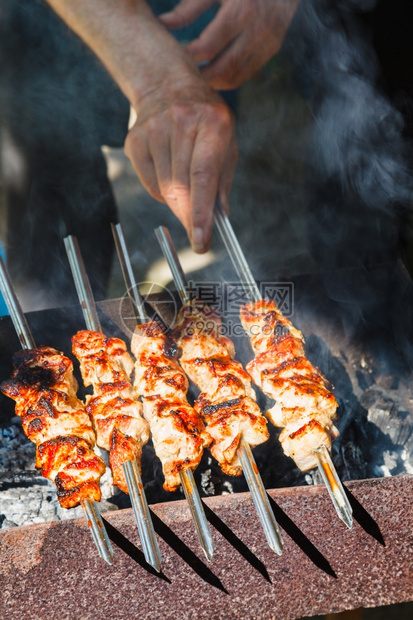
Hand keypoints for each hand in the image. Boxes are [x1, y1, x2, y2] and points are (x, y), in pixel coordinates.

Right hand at [125, 79, 237, 251]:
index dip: (200, 213)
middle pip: (180, 187)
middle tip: (198, 233)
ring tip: (187, 194)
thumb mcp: (226, 141)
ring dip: (178, 203)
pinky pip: (149, 184)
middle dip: (190, 216)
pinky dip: (162, 193)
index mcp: (212, 123)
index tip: (201, 240)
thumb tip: (218, 217)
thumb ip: (223, 179)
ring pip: (164, 188)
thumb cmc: (205, 119)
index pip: (203, 177)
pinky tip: (170, 179)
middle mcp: (181, 123)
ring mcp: (153, 130)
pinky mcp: (135, 140)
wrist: (167, 85)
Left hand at [159, 0, 299, 89]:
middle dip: (200, 77)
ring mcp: (268, 43)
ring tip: (195, 76)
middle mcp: (258, 31)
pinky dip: (227, 77)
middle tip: (181, 76)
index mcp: (242, 10)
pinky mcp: (272, 49)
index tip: (171, 58)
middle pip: (223, 70)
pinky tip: (212, 72)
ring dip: (213, 82)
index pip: (208, 48)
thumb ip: (188, 8)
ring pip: (236, 77)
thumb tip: (162, 25)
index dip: (188, 57)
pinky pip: (246, 74)